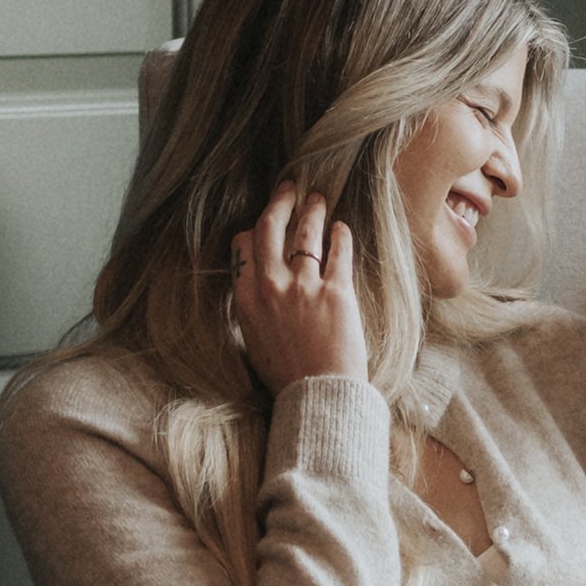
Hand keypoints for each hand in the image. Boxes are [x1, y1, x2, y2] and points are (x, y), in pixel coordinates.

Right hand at [231, 185, 366, 395]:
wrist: (318, 397)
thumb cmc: (288, 377)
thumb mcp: (255, 341)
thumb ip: (256, 309)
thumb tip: (262, 289)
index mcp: (246, 300)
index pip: (243, 247)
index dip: (253, 231)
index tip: (264, 225)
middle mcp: (271, 287)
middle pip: (270, 229)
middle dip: (280, 202)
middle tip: (289, 188)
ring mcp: (304, 287)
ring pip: (305, 234)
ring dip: (313, 211)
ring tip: (318, 199)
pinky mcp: (336, 293)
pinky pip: (338, 252)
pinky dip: (340, 235)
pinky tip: (342, 228)